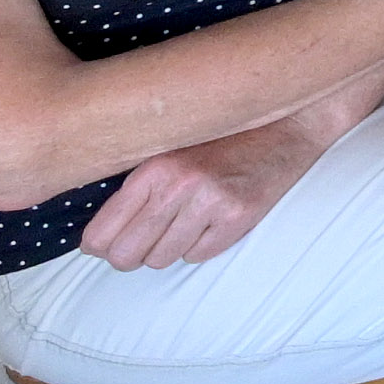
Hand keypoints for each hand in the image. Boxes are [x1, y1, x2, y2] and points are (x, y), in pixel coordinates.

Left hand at [82, 110, 350, 271]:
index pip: (99, 235)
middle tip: (142, 240)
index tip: (107, 241)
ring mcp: (211, 203)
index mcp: (152, 167)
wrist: (288, 123)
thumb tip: (95, 234)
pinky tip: (207, 221)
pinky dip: (198, 245)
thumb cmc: (223, 135)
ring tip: (180, 224)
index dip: (99, 245)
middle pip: (125, 256)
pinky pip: (197, 256)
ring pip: (160, 260)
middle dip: (129, 254)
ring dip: (166, 248)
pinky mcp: (240, 217)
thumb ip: (136, 183)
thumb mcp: (169, 146)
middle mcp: (179, 186)